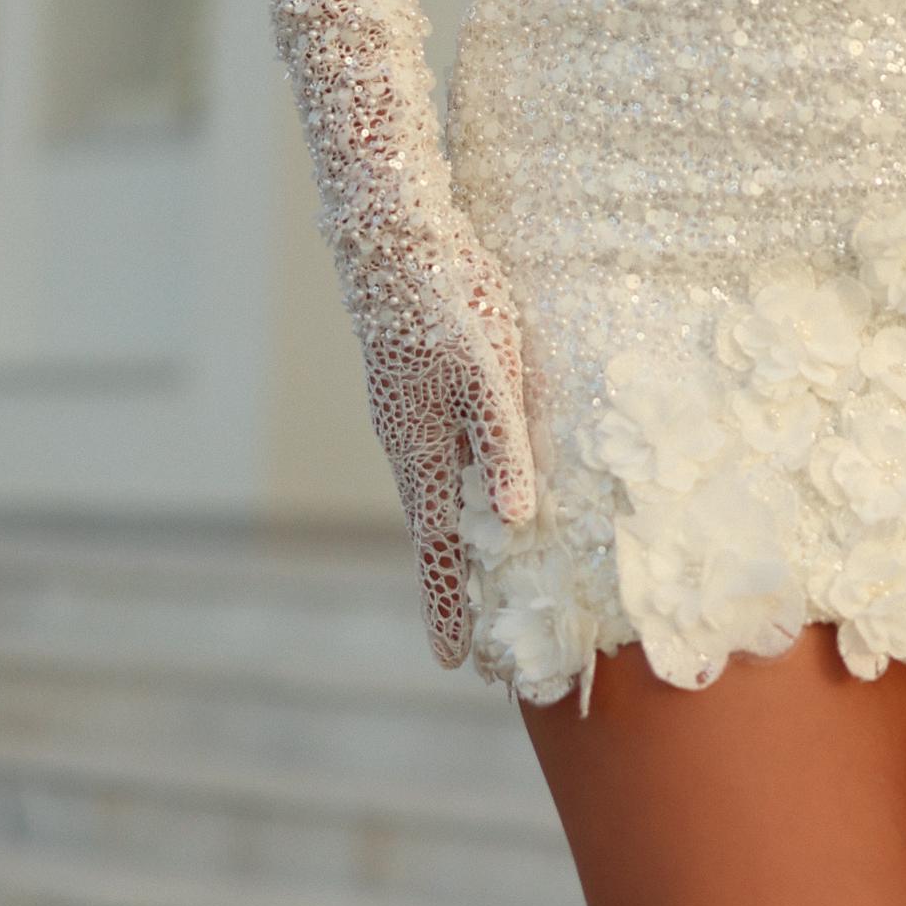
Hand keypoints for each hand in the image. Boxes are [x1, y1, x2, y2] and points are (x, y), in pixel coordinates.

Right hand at [350, 242, 536, 668]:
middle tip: (475, 645)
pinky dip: (456, 493)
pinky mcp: (413, 391)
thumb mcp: (486, 373)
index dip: (445, 605)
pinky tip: (476, 494)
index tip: (452, 663)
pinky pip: (437, 460)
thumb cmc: (444, 304)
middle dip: (453, 586)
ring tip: (478, 583)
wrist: (391, 242)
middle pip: (434, 531)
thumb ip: (499, 446)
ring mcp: (405, 419)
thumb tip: (514, 519)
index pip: (436, 549)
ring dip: (454, 542)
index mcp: (421, 453)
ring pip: (435, 495)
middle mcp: (407, 446)